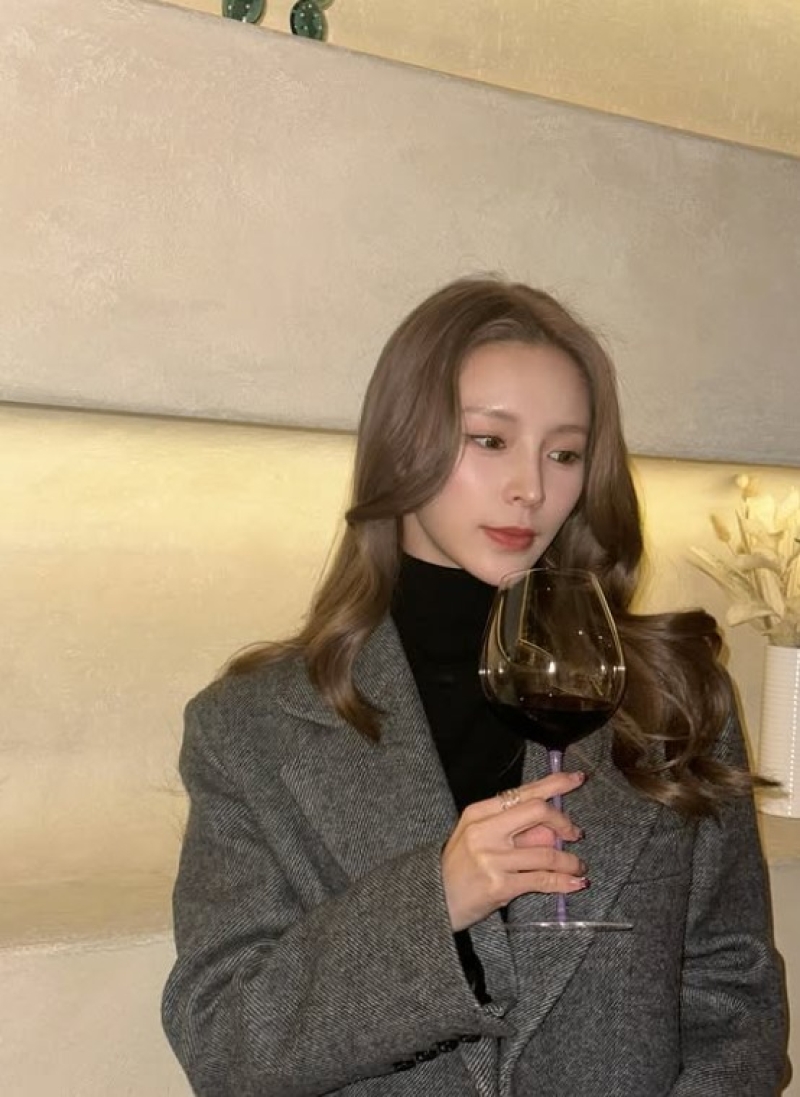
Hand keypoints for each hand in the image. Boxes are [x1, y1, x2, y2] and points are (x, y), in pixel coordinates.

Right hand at [441, 772, 585, 931]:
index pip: (524, 792)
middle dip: (564, 821)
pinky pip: (542, 880)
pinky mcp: (500, 886)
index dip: (554, 784)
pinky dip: (564, 882)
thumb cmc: (458, 867)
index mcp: (478, 813)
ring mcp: (492, 859)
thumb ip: (510, 827)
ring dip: (570, 860)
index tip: (576, 779)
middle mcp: (484, 831)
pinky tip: (576, 883)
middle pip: (537, 812)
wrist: (433, 901)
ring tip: (578, 866)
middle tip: (575, 833)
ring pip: (547, 852)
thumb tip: (552, 827)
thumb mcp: (476, 837)